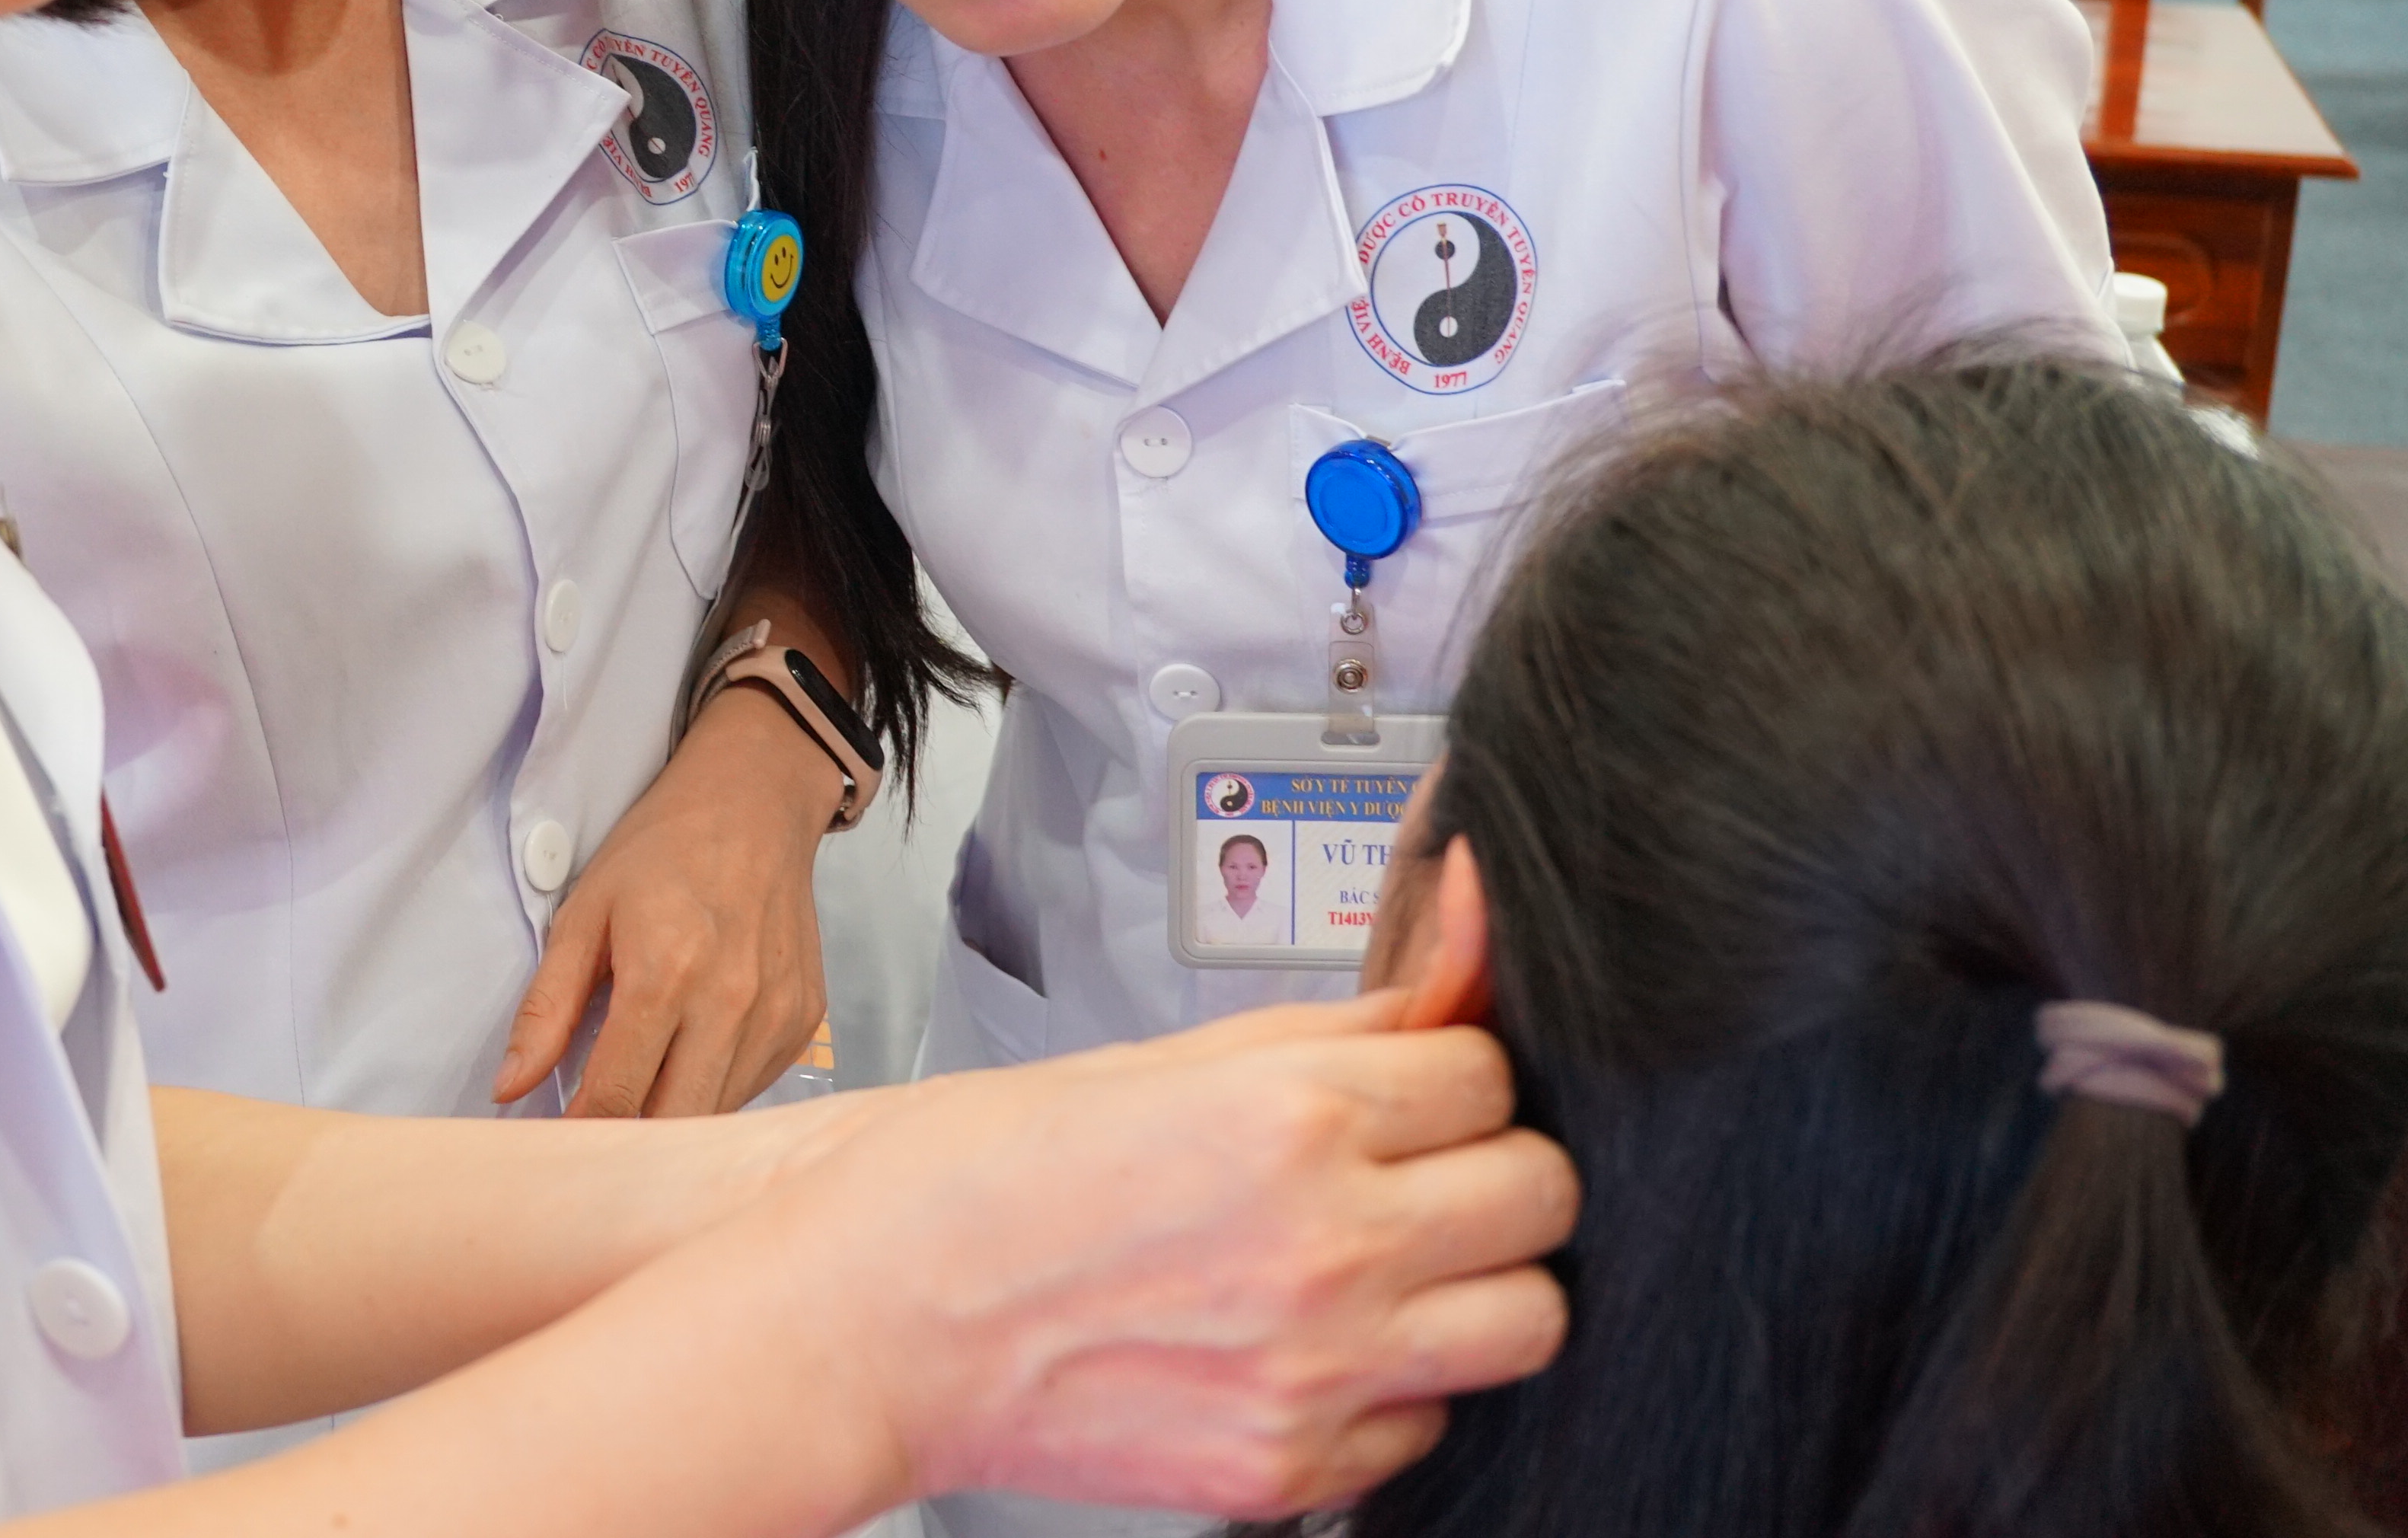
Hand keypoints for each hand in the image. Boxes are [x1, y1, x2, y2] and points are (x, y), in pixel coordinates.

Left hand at [497, 685, 833, 1116]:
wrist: (753, 806)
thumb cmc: (661, 853)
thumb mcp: (584, 913)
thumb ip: (548, 1006)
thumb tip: (511, 1086)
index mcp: (666, 973)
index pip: (617, 1096)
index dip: (579, 1132)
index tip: (555, 1145)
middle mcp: (731, 1003)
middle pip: (673, 1123)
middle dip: (628, 1141)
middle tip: (594, 1129)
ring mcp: (776, 1016)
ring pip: (716, 1114)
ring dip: (672, 1117)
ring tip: (641, 1086)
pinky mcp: (805, 1022)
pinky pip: (752, 1087)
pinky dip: (713, 1088)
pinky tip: (690, 1054)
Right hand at [789, 1000, 1573, 1517]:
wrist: (866, 1323)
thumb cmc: (974, 1181)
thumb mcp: (1159, 1056)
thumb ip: (1336, 1021)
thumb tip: (1465, 938)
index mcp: (1289, 1116)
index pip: (1487, 1072)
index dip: (1439, 1075)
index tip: (1395, 1091)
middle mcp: (1327, 1245)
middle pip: (1541, 1194)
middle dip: (1483, 1169)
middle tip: (1404, 1172)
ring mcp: (1320, 1370)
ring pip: (1529, 1319)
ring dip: (1475, 1284)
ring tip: (1381, 1265)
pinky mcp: (1294, 1469)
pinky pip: (1431, 1423)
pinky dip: (1390, 1389)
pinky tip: (1304, 1345)